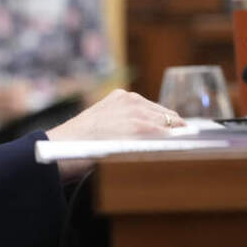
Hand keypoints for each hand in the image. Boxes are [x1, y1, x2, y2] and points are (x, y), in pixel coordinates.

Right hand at [45, 88, 183, 179]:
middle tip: (182, 142)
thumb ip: (122, 123)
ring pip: (169, 124)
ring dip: (176, 137)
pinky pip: (166, 134)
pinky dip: (174, 142)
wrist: (64, 147)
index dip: (166, 123)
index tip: (176, 132)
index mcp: (120, 97)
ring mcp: (136, 111)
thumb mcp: (102, 123)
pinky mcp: (140, 127)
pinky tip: (177, 150)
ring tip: (183, 148)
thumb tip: (151, 135)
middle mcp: (131, 100)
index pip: (154, 109)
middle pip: (166, 115)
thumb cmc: (79, 142)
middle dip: (174, 130)